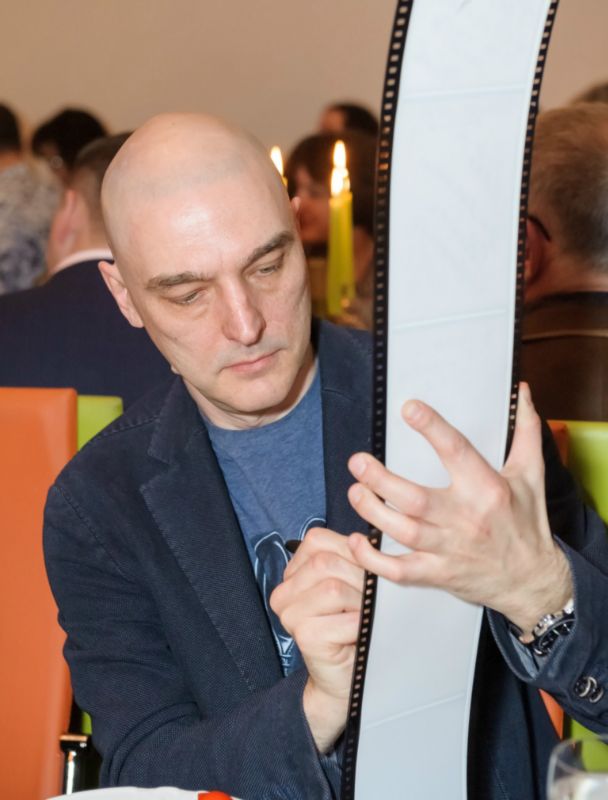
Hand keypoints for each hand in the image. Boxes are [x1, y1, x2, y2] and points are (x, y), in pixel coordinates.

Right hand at [269, 528, 363, 751]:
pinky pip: (345, 620)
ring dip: (360, 603)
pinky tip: (359, 634)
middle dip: (357, 579)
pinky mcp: (304, 637)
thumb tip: (365, 540)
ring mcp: (290, 615)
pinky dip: (362, 625)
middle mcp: (283, 591)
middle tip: (367, 601)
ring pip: (334, 588)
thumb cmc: (353, 624)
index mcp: (292, 572)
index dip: (349, 551)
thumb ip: (352, 556)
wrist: (348, 675)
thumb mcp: (351, 580)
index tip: (361, 573)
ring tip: (362, 617)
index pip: (317, 541)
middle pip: (326, 563)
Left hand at [346, 383, 572, 634]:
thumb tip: (522, 392)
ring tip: (354, 491)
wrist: (533, 582)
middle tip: (358, 462)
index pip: (457, 452)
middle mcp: (466, 519)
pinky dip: (375, 560)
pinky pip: (401, 571)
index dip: (432, 428)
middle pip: (416, 499)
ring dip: (373, 512)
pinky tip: (357, 542)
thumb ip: (526, 432)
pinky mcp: (439, 574)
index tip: (408, 409)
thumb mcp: (531, 476)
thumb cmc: (526, 524)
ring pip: (404, 532)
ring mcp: (450, 549)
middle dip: (382, 480)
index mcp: (487, 489)